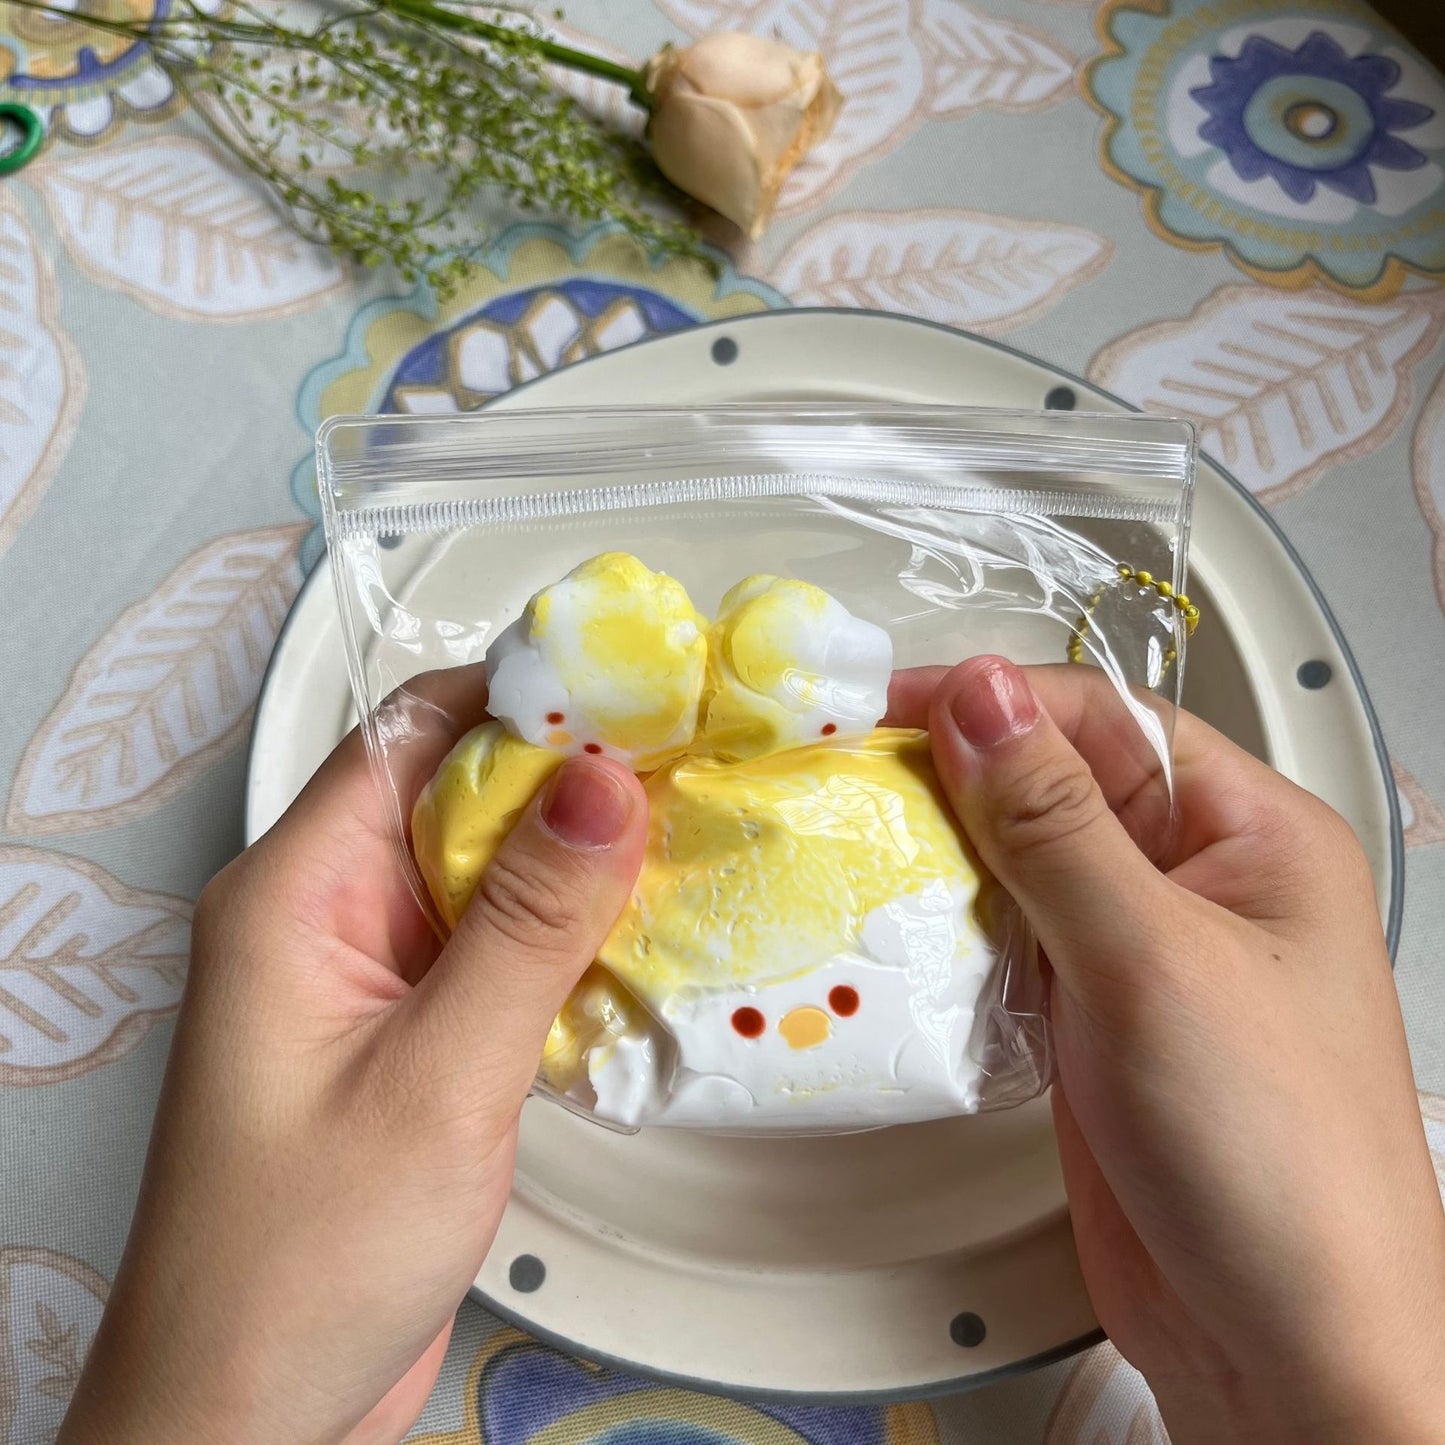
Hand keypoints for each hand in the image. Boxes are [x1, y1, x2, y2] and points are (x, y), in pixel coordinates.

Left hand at [58, 673, 648, 1444]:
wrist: (250, 1415)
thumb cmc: (297, 1264)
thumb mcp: (436, 1079)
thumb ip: (526, 925)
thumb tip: (601, 784)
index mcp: (293, 896)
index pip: (410, 733)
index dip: (522, 696)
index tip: (635, 690)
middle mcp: (325, 918)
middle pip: (457, 794)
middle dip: (570, 779)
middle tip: (690, 770)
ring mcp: (368, 978)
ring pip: (486, 872)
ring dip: (578, 864)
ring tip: (688, 846)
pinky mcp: (409, 1033)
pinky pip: (493, 948)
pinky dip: (566, 939)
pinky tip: (640, 947)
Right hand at [890, 659, 1444, 1444]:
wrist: (1284, 1347)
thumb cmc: (1273, 1158)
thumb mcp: (1154, 960)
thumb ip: (1057, 824)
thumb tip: (982, 697)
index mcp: (1252, 836)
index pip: (1106, 720)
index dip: (995, 703)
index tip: (886, 708)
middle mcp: (1196, 883)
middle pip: (1056, 786)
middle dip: (954, 777)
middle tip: (845, 776)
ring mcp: (1138, 956)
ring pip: (1021, 865)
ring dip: (941, 856)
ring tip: (848, 843)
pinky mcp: (1089, 1022)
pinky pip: (1006, 944)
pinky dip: (946, 934)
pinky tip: (891, 931)